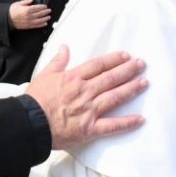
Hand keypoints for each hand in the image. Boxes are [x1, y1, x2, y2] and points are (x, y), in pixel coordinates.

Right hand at [9, 0, 50, 29]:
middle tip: (49, 10)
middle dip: (45, 12)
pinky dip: (41, 25)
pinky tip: (45, 23)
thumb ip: (26, 1)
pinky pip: (36, 26)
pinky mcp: (28, 26)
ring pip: (40, 20)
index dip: (42, 7)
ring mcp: (29, 22)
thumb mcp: (18, 3)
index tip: (45, 6)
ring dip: (45, 18)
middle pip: (40, 14)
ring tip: (49, 17)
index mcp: (27, 9)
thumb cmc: (12, 11)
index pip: (37, 8)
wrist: (7, 19)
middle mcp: (29, 16)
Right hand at [25, 45, 146, 150]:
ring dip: (131, 89)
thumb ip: (57, 62)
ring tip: (144, 82)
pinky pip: (112, 126)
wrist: (30, 123)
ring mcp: (89, 110)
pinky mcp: (90, 128)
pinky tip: (140, 119)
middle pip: (111, 78)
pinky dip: (127, 123)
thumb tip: (65, 48)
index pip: (98, 65)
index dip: (113, 59)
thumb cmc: (35, 100)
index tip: (126, 55)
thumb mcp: (43, 75)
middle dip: (128, 70)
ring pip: (115, 97)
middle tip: (142, 64)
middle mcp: (85, 92)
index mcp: (73, 78)